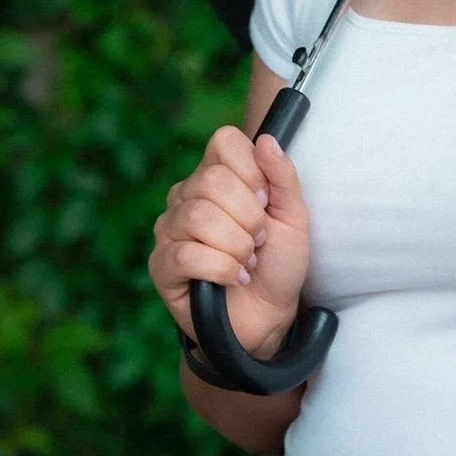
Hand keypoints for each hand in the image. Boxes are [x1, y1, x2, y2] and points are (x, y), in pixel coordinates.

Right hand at [149, 125, 311, 358]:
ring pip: (198, 217)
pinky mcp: (161, 265)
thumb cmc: (278, 263)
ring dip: (237, 246)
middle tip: (258, 241)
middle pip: (212, 181)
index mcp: (217, 176)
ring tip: (246, 261)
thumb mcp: (294, 216)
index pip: (224, 141)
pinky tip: (232, 279)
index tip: (265, 201)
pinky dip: (221, 269)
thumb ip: (283, 176)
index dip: (251, 170)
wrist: (269, 316)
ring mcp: (169, 230)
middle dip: (249, 218)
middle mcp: (187, 196)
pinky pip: (186, 254)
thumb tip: (267, 140)